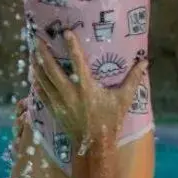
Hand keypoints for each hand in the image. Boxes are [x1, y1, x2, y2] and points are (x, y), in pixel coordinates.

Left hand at [32, 30, 146, 148]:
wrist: (94, 145)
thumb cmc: (111, 120)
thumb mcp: (124, 99)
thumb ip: (133, 79)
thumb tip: (145, 61)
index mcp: (87, 88)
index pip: (78, 62)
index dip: (72, 46)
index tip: (66, 32)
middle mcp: (70, 93)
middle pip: (52, 69)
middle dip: (43, 53)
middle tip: (36, 39)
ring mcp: (60, 102)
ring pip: (43, 80)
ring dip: (36, 65)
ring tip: (31, 52)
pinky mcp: (54, 110)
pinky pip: (41, 94)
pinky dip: (36, 83)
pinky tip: (32, 75)